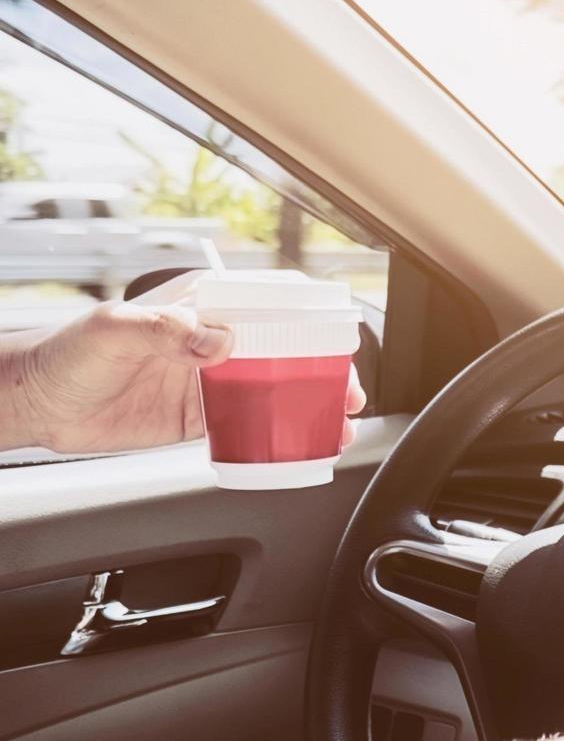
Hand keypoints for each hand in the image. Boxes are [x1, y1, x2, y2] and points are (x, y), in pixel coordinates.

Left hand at [7, 300, 364, 453]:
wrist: (36, 402)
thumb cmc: (67, 351)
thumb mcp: (115, 329)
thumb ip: (168, 329)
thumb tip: (221, 341)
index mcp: (203, 305)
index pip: (271, 300)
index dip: (312, 316)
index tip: (339, 337)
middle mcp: (214, 339)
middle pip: (288, 348)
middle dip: (326, 369)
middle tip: (347, 392)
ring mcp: (210, 379)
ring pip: (276, 388)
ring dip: (310, 405)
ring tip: (337, 425)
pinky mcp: (200, 415)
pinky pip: (250, 422)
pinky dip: (279, 433)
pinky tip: (299, 444)